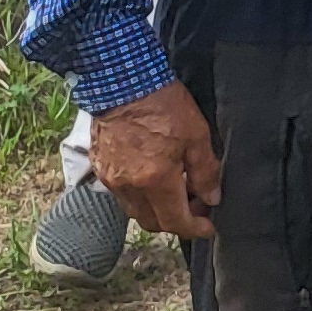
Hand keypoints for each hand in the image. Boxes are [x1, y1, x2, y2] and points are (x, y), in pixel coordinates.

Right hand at [89, 82, 220, 239]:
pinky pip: (122, 195)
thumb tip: (211, 198)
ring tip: (177, 191)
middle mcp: (129, 187)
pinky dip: (140, 195)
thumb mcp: (196, 135)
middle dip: (176, 222)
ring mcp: (111, 179)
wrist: (121, 82)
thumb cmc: (163, 105)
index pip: (175, 222)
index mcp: (155, 181)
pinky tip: (153, 178)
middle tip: (195, 206)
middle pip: (153, 222)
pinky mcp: (100, 168)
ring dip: (156, 210)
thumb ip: (205, 171)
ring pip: (135, 211)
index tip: (208, 227)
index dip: (195, 229)